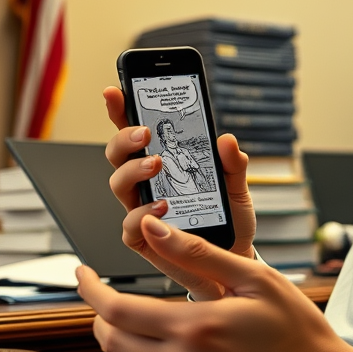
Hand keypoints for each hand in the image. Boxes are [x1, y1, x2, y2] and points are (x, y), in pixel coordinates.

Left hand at [77, 218, 352, 351]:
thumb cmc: (296, 330)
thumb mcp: (255, 279)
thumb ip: (198, 254)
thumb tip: (152, 229)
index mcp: (196, 328)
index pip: (117, 310)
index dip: (90, 290)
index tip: (82, 273)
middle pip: (111, 340)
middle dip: (101, 314)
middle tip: (109, 294)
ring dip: (119, 340)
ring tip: (140, 320)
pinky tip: (166, 351)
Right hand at [103, 86, 254, 299]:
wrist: (233, 262)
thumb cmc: (228, 221)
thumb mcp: (237, 189)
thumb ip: (233, 165)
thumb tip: (227, 139)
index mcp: (166, 164)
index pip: (138, 133)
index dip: (122, 110)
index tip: (115, 90)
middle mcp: (147, 184)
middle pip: (118, 154)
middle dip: (124, 138)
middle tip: (145, 133)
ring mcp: (141, 210)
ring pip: (118, 184)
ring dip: (133, 170)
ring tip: (156, 165)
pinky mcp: (143, 240)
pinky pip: (130, 225)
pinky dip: (142, 214)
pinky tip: (162, 207)